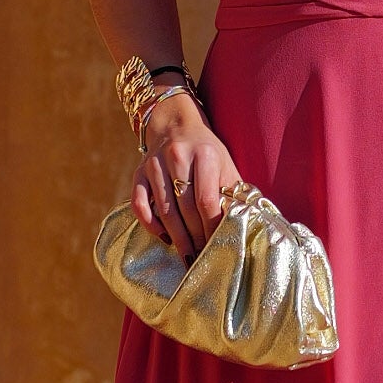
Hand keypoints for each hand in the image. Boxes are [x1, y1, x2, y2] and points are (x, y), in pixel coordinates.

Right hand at [131, 92, 241, 257]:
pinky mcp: (139, 172)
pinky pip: (139, 203)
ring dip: (176, 237)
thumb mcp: (225, 164)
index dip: (212, 227)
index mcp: (205, 154)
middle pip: (185, 208)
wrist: (176, 125)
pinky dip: (149, 223)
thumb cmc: (207, 151)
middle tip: (203, 257)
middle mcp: (177, 156)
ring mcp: (155, 164)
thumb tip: (244, 225)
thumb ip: (232, 191)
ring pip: (164, 210)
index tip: (218, 245)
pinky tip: (163, 237)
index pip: (207, 200)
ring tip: (187, 256)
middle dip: (196, 237)